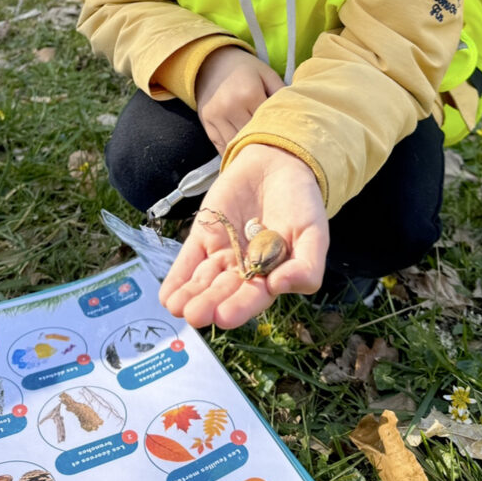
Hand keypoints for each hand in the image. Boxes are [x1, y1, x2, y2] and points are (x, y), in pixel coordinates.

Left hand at [159, 144, 328, 327]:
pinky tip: (168, 294)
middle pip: (223, 291)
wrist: (279, 163)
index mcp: (272, 275)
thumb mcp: (313, 233)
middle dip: (209, 304)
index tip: (224, 317)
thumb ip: (307, 265)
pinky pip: (189, 257)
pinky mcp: (204, 233)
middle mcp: (244, 269)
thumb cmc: (302, 202)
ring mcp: (222, 251)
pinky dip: (178, 275)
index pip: (253, 297)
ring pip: (203, 279)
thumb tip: (280, 286)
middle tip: (195, 315)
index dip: (239, 307)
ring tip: (178, 307)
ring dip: (190, 294)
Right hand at [195, 47, 284, 152]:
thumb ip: (282, 93)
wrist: (211, 62)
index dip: (278, 131)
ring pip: (236, 146)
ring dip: (248, 151)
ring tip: (260, 153)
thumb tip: (297, 115)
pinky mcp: (207, 126)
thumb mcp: (267, 74)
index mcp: (249, 93)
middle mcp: (230, 108)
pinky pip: (222, 148)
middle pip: (252, 137)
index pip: (268, 122)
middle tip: (276, 151)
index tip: (288, 138)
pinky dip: (234, 153)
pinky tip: (244, 152)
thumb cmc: (244, 69)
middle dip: (264, 144)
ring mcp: (216, 118)